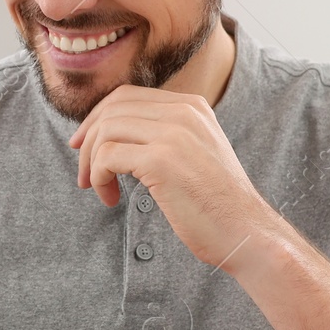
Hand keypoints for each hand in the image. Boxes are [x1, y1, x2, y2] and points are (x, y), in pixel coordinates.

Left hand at [68, 86, 274, 273]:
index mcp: (191, 106)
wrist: (245, 232)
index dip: (97, 119)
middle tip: (83, 174)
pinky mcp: (161, 161)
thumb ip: (163, 136)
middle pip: (112, 109)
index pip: (127, 96)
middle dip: (88, 140)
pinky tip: (111, 198)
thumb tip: (112, 135)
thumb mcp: (193, 153)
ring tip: (99, 189)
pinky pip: (107, 157)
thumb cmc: (216, 203)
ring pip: (105, 131)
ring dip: (91, 164)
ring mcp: (173, 134)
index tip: (84, 146)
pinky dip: (98, 178)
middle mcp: (183, 112)